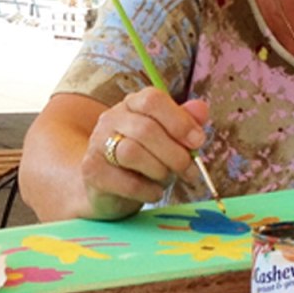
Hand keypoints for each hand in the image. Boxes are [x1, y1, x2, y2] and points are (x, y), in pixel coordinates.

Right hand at [80, 89, 210, 215]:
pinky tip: (154, 193)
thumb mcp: (169, 140)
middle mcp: (111, 118)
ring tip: (166, 180)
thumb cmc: (144, 161)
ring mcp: (98, 143)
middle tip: (189, 171)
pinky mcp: (92, 171)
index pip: (153, 100)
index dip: (179, 120)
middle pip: (146, 129)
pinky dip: (147, 190)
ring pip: (132, 153)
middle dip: (175, 154)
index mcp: (132, 104)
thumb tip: (202, 109)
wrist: (108, 189)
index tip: (198, 141)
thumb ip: (184, 123)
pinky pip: (125, 182)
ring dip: (159, 170)